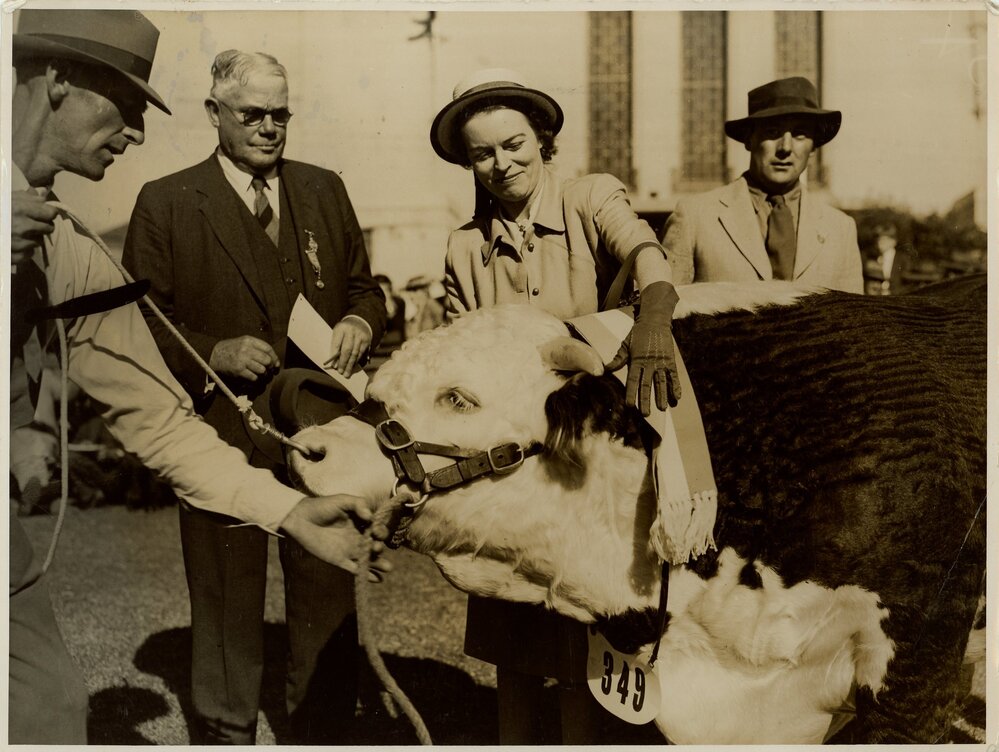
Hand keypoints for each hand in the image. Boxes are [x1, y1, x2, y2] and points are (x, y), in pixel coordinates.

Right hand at [11, 191, 57, 261]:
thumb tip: (43, 195)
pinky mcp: (13, 256)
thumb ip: (26, 197)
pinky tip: (16, 244)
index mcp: (21, 209)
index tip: (44, 214)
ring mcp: (18, 243)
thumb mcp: (7, 198)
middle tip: (33, 224)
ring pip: (38, 242)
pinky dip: (25, 251)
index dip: (48, 213)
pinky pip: (29, 254)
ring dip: (32, 238)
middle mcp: (22, 227)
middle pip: (49, 228)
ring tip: (20, 233)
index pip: (50, 213)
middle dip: (43, 225)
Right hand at [209, 336, 279, 380]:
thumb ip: (257, 347)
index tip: (276, 364)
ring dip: (264, 375)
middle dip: (271, 367)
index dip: (275, 358)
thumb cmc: (231, 349)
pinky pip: (254, 378)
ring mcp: (242, 360)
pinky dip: (257, 380)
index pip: (268, 349)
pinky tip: (255, 379)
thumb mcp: (243, 342)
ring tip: (262, 375)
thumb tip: (273, 358)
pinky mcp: (238, 370)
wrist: (213, 354)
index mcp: (249, 340)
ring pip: (262, 370)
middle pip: (267, 360)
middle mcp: (246, 349)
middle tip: (270, 371)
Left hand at [280, 494, 392, 580]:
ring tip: (387, 568)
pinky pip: (355, 569)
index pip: (376, 529)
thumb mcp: (342, 500)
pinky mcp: (339, 560)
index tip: (376, 531)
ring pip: (368, 559)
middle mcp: (358, 537)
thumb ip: (358, 504)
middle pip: (375, 546)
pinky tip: (376, 578)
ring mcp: (349, 550)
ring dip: (379, 564)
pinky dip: (366, 575)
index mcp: (361, 524)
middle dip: (380, 548)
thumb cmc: (322, 506)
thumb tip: (370, 517)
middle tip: (376, 548)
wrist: (301, 519)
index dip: (380, 531)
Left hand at [325, 317, 370, 376]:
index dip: (334, 355)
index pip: (336, 343)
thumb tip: (335, 362)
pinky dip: (356, 361)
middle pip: (347, 349)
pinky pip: (361, 353)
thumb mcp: (338, 333)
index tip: (334, 366)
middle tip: (341, 372)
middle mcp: (351, 331)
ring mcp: (360, 336)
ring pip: (355, 353)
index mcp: (341, 328)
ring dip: (350, 365)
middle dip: (343, 362)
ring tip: (347, 373)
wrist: (359, 321)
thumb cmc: (344, 331)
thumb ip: (336, 345)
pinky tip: (353, 367)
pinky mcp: (367, 340)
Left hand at [606, 281, 680, 415]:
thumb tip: (604, 370)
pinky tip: (677, 398)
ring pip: (662, 382)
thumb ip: (617, 359)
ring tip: (663, 408)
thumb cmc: (637, 334)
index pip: (633, 380)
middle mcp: (649, 362)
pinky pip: (673, 376)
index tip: (630, 405)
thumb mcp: (625, 345)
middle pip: (647, 384)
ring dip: (662, 396)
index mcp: (636, 360)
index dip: (631, 392)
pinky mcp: (670, 360)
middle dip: (646, 400)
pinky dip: (675, 387)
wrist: (655, 321)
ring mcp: (661, 362)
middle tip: (645, 414)